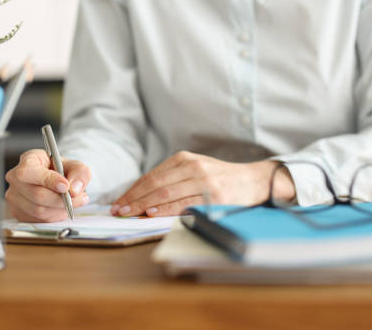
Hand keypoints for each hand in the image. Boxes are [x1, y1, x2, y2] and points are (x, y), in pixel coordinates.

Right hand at [5, 149, 91, 221]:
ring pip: (38, 210)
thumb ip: (80, 174)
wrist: (59, 182)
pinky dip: (55, 216)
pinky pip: (38, 220)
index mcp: (28, 160)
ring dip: (60, 209)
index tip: (66, 186)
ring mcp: (14, 197)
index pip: (29, 171)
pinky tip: (62, 208)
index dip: (48, 180)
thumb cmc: (64, 171)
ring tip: (73, 202)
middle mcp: (16, 178)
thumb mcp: (77, 167)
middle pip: (36, 194)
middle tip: (78, 197)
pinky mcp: (18, 212)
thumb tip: (74, 190)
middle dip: (61, 199)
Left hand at [111, 151, 295, 216]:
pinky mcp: (213, 197)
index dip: (133, 190)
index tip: (120, 201)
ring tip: (129, 213)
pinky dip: (165, 209)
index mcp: (185, 159)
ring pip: (166, 193)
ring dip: (144, 205)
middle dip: (134, 198)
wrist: (252, 181)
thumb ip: (173, 177)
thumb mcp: (196, 169)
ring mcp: (204, 182)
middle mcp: (193, 167)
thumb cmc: (220, 178)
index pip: (152, 176)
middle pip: (155, 184)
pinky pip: (184, 204)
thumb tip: (142, 195)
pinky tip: (152, 213)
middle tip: (119, 210)